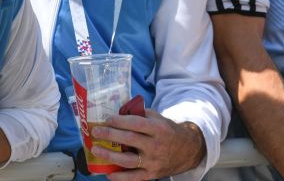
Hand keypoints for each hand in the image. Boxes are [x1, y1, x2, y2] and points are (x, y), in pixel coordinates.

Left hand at [90, 110, 204, 180]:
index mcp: (158, 129)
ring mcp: (153, 162)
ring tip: (96, 150)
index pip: (136, 124)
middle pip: (130, 140)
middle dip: (110, 135)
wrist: (187, 150)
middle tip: (96, 132)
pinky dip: (120, 177)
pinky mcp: (152, 174)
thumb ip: (140, 114)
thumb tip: (117, 110)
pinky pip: (134, 177)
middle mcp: (156, 146)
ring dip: (110, 155)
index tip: (107, 119)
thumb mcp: (157, 118)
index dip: (120, 121)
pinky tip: (108, 174)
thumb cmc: (166, 131)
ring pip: (128, 160)